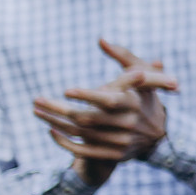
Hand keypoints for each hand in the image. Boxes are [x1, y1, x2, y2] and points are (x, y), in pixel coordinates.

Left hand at [32, 39, 175, 184]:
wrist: (158, 132)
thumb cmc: (143, 95)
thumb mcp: (141, 73)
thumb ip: (122, 55)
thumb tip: (100, 39)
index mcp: (135, 102)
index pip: (110, 100)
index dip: (88, 96)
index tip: (66, 90)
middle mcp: (129, 124)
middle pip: (87, 118)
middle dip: (59, 109)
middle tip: (37, 100)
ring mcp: (121, 142)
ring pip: (80, 134)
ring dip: (55, 122)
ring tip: (38, 111)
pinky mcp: (113, 155)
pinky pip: (83, 151)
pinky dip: (64, 142)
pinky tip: (51, 129)